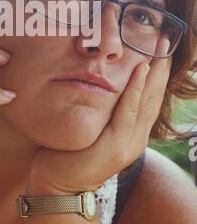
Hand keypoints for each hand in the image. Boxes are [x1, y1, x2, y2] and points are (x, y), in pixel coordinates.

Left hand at [26, 38, 171, 194]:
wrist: (57, 182)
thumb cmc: (69, 151)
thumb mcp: (92, 125)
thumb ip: (103, 109)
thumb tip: (103, 83)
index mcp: (132, 132)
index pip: (149, 97)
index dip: (157, 73)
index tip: (161, 50)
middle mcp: (137, 137)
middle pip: (154, 96)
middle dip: (161, 67)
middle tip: (166, 41)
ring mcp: (129, 143)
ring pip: (147, 101)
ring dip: (155, 73)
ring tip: (160, 49)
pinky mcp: (117, 146)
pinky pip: (129, 110)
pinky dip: (136, 88)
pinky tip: (141, 70)